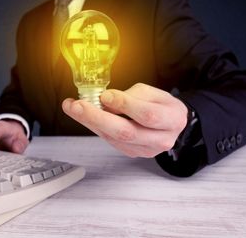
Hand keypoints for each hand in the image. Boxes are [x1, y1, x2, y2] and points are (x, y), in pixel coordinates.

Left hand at [62, 83, 187, 157]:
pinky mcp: (133, 153)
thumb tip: (106, 101)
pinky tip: (85, 116)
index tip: (105, 96)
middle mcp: (161, 139)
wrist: (170, 124)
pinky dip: (96, 127)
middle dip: (98, 118)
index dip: (125, 105)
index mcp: (172, 119)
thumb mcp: (151, 92)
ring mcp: (146, 150)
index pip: (147, 115)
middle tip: (76, 106)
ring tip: (73, 108)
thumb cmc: (160, 105)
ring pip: (115, 138)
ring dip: (90, 122)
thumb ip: (130, 96)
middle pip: (127, 132)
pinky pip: (111, 141)